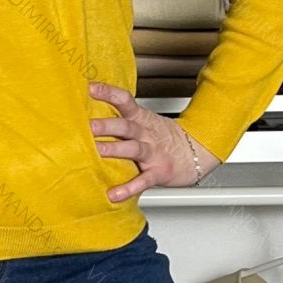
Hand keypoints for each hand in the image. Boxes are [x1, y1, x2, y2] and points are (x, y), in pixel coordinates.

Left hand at [88, 80, 220, 201]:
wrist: (195, 152)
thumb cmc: (162, 137)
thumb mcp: (145, 121)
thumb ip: (121, 118)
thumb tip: (89, 113)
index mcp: (141, 119)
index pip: (125, 101)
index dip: (109, 93)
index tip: (91, 88)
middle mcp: (146, 134)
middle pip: (125, 126)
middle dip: (106, 125)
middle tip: (88, 125)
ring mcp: (153, 153)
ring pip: (133, 149)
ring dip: (114, 149)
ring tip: (97, 151)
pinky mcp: (158, 172)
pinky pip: (143, 180)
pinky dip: (129, 188)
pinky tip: (114, 194)